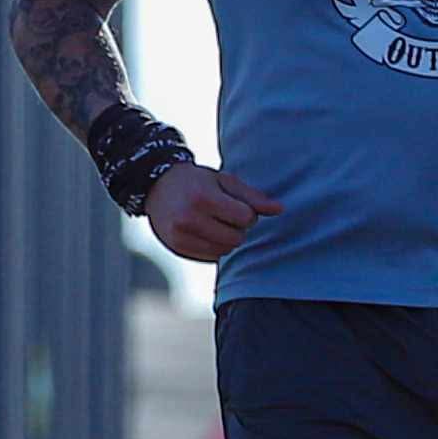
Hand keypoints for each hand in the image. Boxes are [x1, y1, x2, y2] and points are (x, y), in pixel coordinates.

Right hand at [144, 161, 278, 264]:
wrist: (157, 186)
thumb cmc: (198, 182)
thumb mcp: (225, 181)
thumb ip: (253, 197)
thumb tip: (280, 209)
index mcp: (203, 198)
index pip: (245, 218)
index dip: (247, 213)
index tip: (237, 205)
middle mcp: (188, 219)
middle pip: (237, 237)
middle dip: (238, 227)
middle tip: (226, 214)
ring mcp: (180, 236)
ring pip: (225, 250)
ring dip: (228, 239)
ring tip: (216, 222)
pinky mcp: (177, 248)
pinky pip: (211, 257)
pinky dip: (215, 247)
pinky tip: (206, 232)